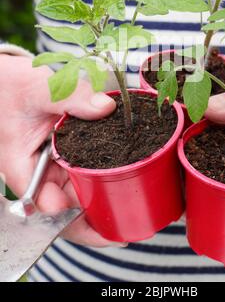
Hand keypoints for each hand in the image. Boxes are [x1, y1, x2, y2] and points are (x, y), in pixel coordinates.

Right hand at [0, 54, 124, 246]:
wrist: (9, 79)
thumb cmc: (14, 86)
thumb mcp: (41, 90)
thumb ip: (72, 98)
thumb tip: (105, 108)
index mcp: (21, 165)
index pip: (45, 205)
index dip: (73, 220)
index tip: (102, 226)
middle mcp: (37, 170)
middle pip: (65, 206)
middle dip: (94, 217)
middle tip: (128, 224)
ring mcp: (52, 163)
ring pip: (76, 191)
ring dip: (101, 199)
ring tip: (132, 209)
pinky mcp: (65, 153)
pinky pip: (83, 171)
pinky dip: (101, 176)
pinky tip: (124, 179)